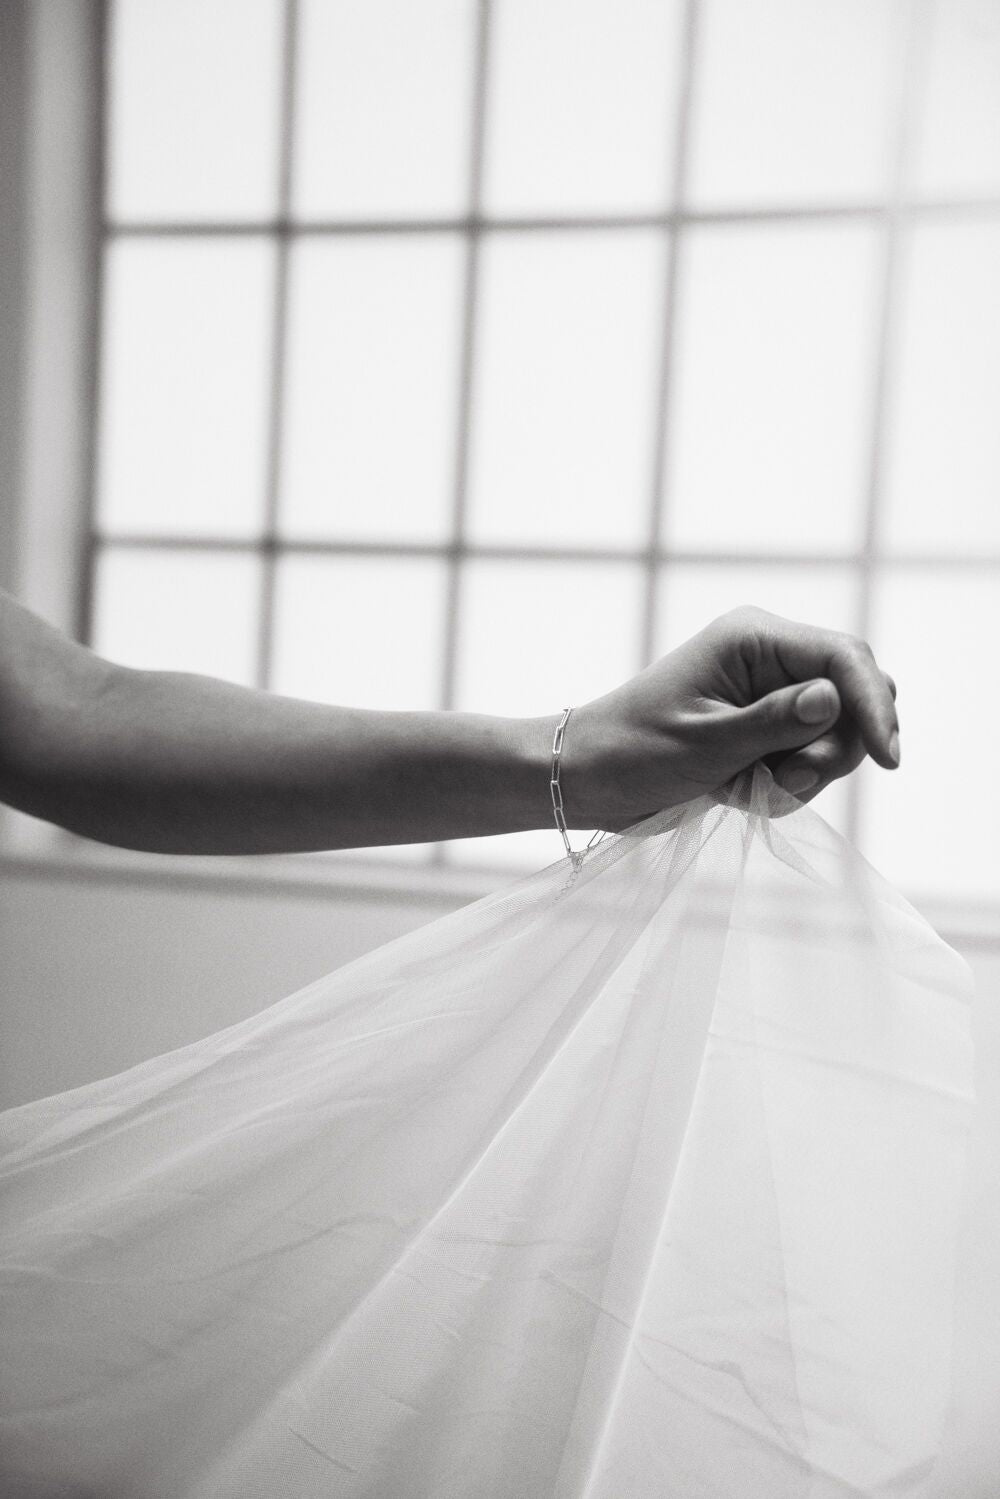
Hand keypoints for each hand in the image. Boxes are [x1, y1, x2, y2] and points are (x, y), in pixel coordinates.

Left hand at [565, 605, 898, 831]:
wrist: (589, 778)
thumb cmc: (634, 753)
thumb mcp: (706, 744)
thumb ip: (775, 723)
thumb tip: (834, 697)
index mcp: (753, 639)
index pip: (844, 659)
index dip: (874, 706)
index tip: (889, 758)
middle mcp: (769, 658)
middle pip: (852, 699)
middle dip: (831, 750)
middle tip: (783, 782)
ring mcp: (769, 695)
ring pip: (835, 738)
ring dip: (803, 776)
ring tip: (748, 790)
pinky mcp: (764, 730)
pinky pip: (808, 762)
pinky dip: (784, 787)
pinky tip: (739, 793)